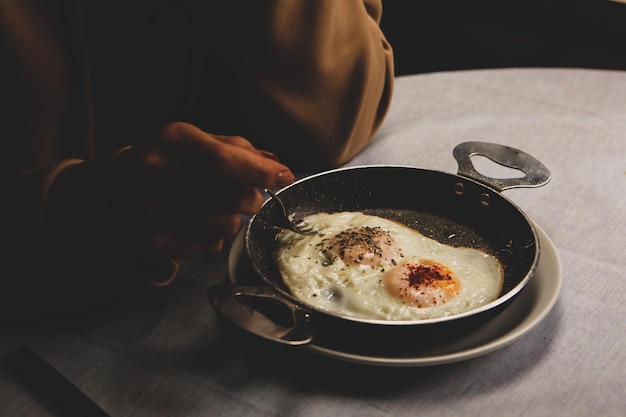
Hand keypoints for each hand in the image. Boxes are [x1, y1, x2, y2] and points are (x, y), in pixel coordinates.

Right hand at [109, 122, 294, 259]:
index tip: (284, 177)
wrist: (110, 190)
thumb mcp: (194, 142)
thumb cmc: (165, 161)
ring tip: (215, 210)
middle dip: (252, 198)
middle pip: (233, 196)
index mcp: (170, 140)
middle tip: (245, 196)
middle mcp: (154, 173)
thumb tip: (277, 166)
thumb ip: (237, 150)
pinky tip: (197, 225)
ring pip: (226, 225)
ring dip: (232, 219)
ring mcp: (148, 210)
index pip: (224, 161)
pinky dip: (214, 239)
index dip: (260, 172)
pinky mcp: (148, 243)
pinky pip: (209, 247)